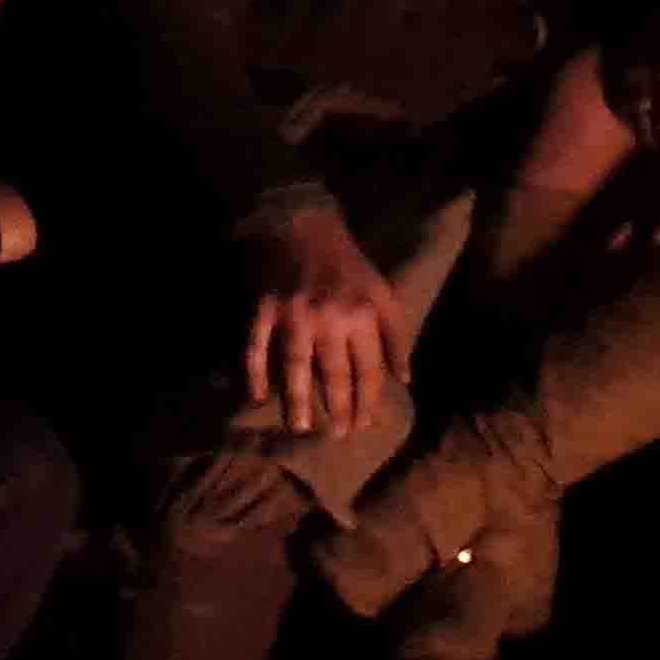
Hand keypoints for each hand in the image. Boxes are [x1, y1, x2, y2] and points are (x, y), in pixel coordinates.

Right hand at [239, 199, 410, 437]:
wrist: (301, 223)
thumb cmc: (346, 262)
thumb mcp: (382, 292)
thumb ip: (396, 334)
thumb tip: (404, 378)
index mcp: (363, 314)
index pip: (369, 369)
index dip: (368, 400)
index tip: (365, 424)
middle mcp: (330, 318)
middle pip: (335, 374)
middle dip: (338, 408)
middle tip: (338, 435)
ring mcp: (293, 315)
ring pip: (296, 366)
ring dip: (298, 400)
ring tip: (300, 427)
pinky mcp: (263, 309)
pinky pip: (256, 348)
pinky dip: (255, 374)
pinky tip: (257, 397)